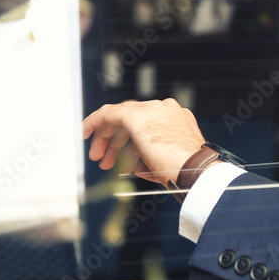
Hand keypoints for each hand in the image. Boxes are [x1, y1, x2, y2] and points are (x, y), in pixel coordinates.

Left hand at [82, 99, 205, 186]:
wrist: (194, 168)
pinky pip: (108, 114)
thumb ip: (151, 156)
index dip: (131, 138)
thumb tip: (135, 164)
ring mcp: (151, 109)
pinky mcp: (135, 114)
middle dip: (116, 141)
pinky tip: (85, 132)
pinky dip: (94, 122)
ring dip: (107, 139)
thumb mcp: (170, 160)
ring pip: (120, 119)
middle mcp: (165, 109)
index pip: (147, 123)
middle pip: (132, 120)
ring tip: (99, 159)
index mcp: (177, 118)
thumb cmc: (186, 170)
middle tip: (106, 158)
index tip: (121, 152)